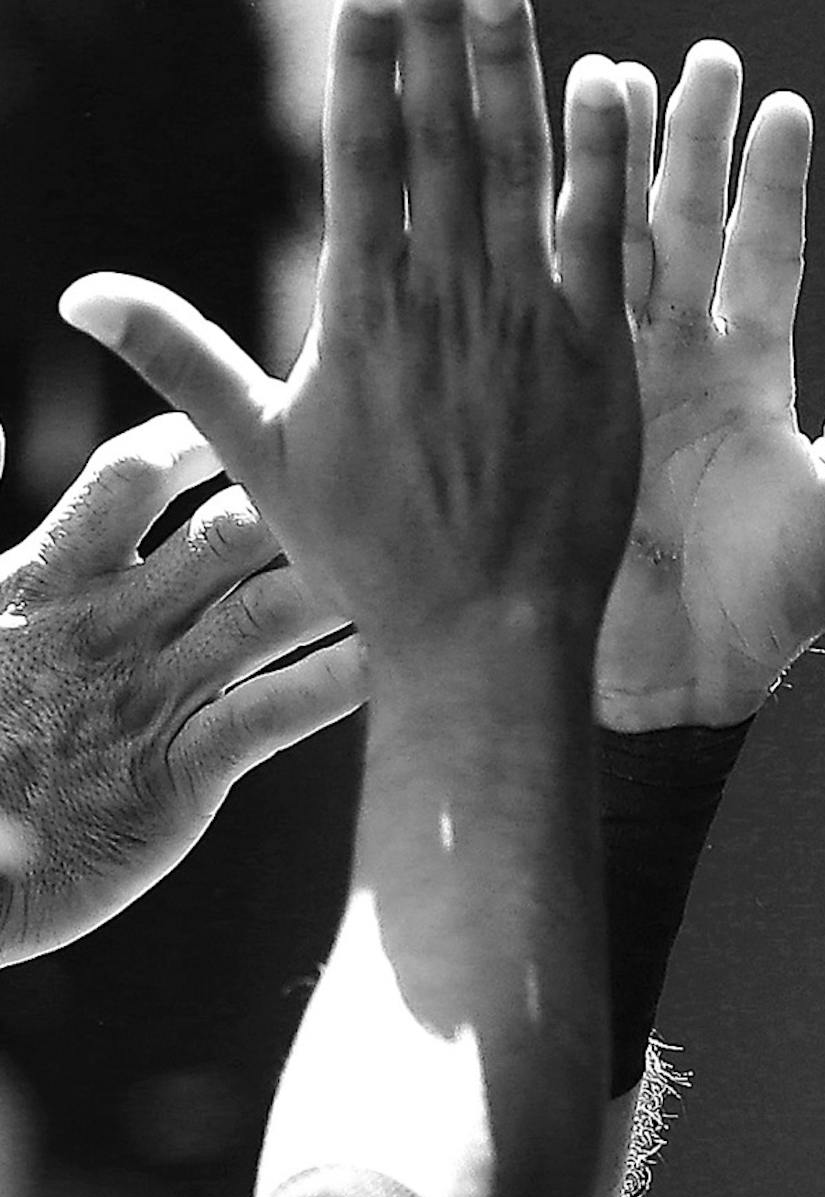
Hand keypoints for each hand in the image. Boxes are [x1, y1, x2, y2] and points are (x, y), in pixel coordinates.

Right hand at [0, 414, 359, 964]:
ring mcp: (145, 700)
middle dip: (302, 502)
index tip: (263, 418)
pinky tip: (391, 664)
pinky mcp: (174, 778)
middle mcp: (104, 628)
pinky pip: (269, 716)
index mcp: (43, 579)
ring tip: (413, 555)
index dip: (200, 439)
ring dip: (334, 582)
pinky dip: (333, 686)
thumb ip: (25, 550)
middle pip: (222, 533)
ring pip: (260, 614)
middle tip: (381, 481)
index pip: (133, 475)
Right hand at [58, 0, 640, 682]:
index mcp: (362, 317)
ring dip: (513, 67)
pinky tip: (608, 81)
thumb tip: (76, 294)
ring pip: (520, 171)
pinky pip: (603, 240)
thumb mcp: (263, 456)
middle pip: (442, 139)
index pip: (361, 159)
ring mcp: (527, 328)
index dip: (367, 62)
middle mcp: (445, 305)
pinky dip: (603, 161)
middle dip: (439, 31)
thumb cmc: (373, 557)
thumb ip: (180, 359)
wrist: (488, 639)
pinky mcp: (598, 360)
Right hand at [595, 45, 824, 727]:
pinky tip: (533, 163)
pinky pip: (550, 301)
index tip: (781, 106)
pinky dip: (544, 233)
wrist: (672, 678)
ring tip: (610, 73)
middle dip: (692, 145)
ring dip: (610, 164)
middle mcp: (685, 361)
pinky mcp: (557, 401)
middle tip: (699, 61)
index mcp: (754, 377)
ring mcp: (614, 376)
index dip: (772, 182)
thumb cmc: (769, 607)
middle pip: (688, 227)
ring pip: (612, 245)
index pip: (767, 255)